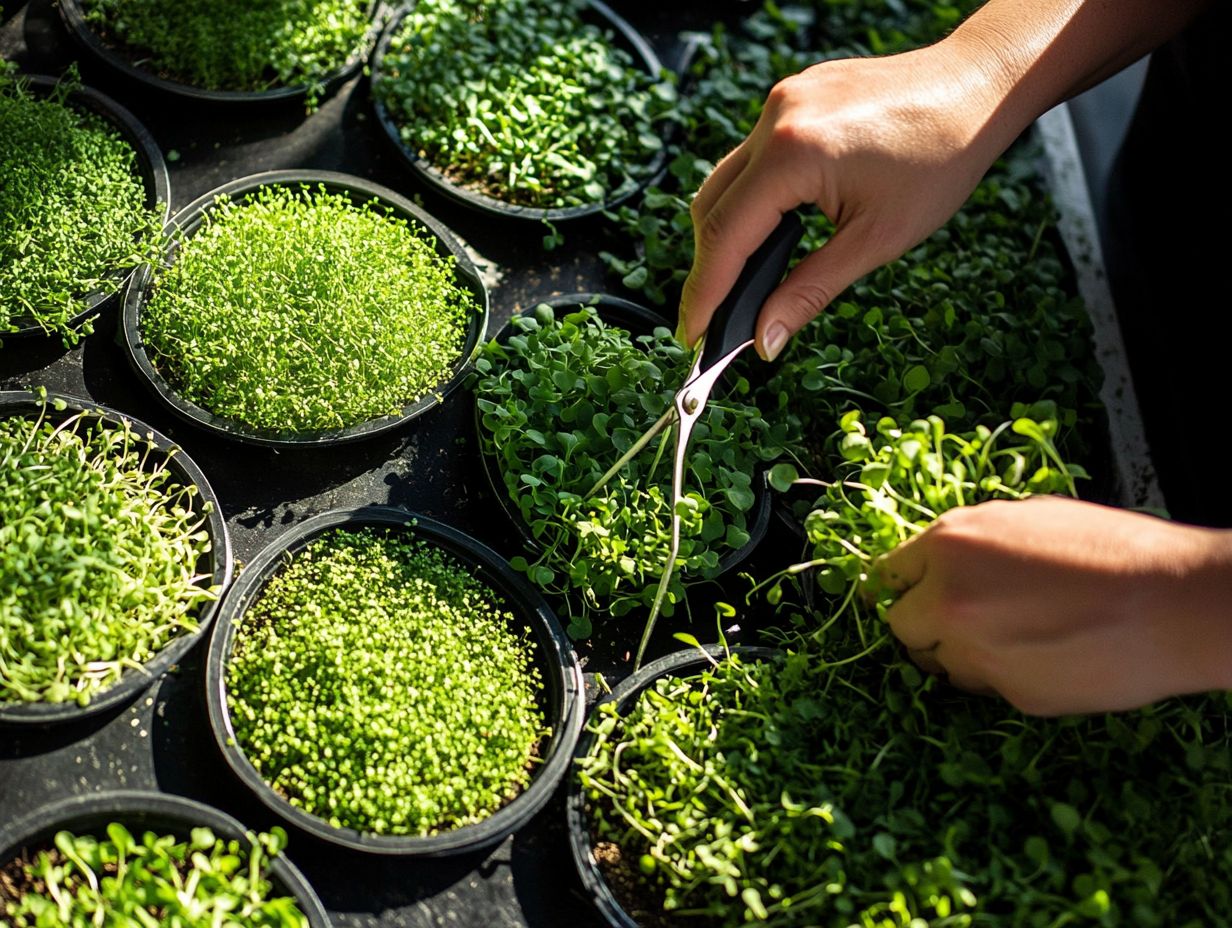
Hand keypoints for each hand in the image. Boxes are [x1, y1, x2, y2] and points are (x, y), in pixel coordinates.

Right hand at [679, 42, 1007, 359]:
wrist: (978, 86)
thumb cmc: (942, 160)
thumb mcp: (876, 240)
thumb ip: (809, 292)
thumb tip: (765, 340)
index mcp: (792, 155)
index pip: (723, 237)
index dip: (703, 293)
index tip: (692, 334)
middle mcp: (774, 121)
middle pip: (710, 208)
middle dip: (710, 267)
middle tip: (718, 316)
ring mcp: (780, 103)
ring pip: (727, 180)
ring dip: (729, 230)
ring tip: (749, 277)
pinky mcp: (792, 97)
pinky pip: (752, 156)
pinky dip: (753, 197)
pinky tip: (776, 225)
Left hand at [873, 496, 1231, 714]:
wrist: (1172, 602)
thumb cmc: (1109, 548)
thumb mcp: (1026, 518)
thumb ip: (969, 544)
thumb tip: (939, 563)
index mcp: (948, 546)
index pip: (887, 574)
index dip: (900, 584)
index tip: (903, 594)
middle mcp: (949, 603)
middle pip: (902, 627)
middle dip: (925, 624)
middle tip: (961, 617)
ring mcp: (977, 654)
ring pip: (941, 665)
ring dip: (961, 654)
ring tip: (1016, 633)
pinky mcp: (1011, 695)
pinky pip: (987, 687)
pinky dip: (1004, 674)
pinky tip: (1046, 653)